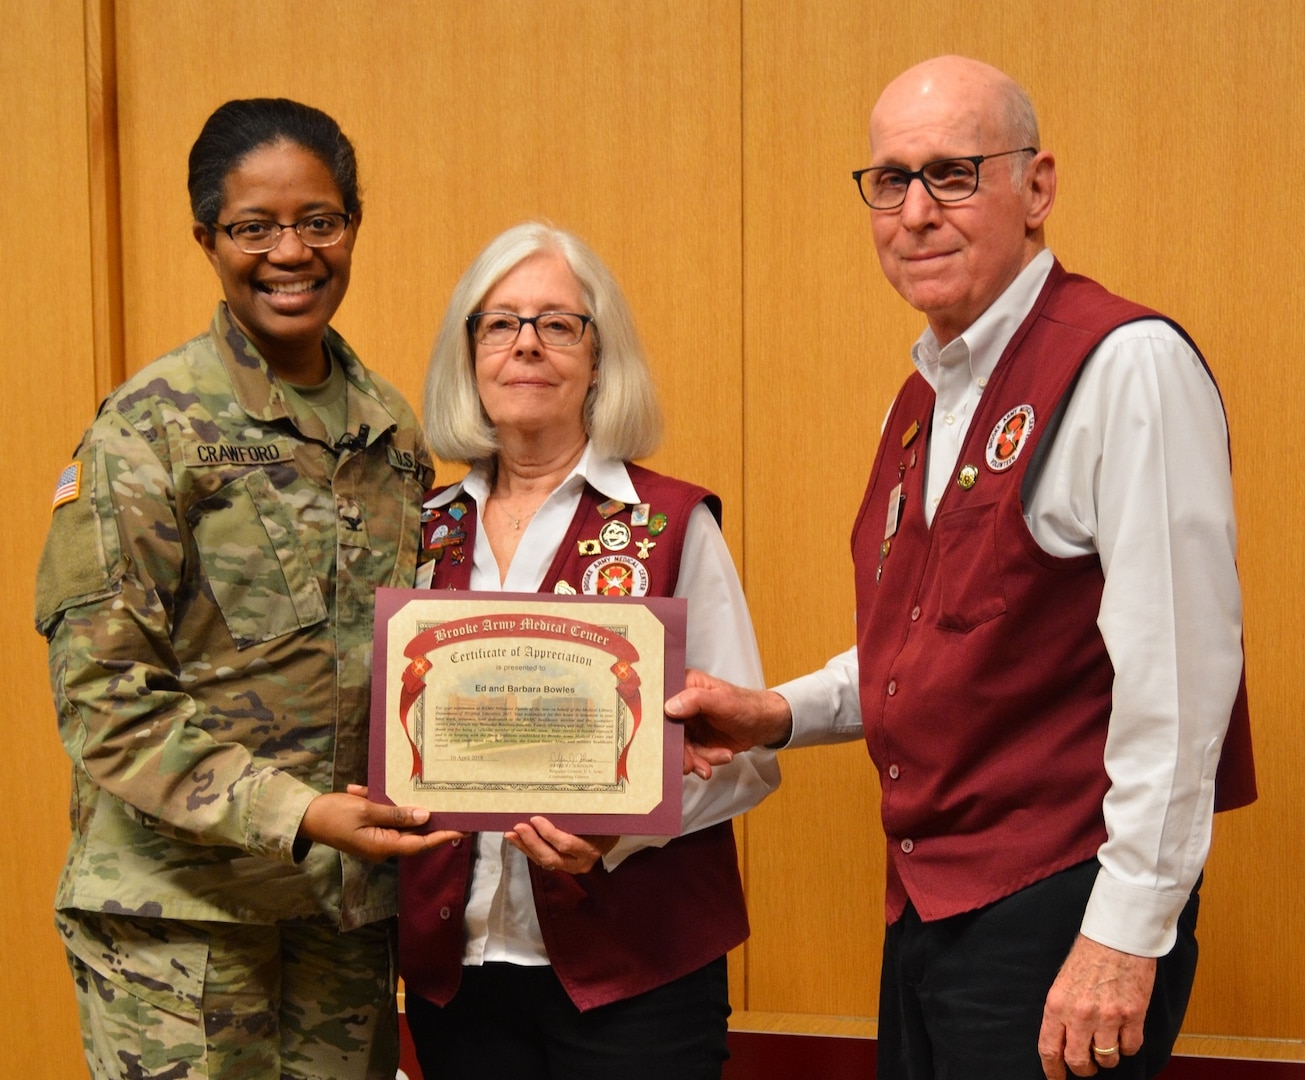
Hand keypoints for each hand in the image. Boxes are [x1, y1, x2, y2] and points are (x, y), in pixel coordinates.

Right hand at [296, 788, 463, 861]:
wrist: (302, 817)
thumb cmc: (333, 815)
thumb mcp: (366, 811)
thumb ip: (396, 814)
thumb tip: (425, 816)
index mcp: (383, 846)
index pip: (420, 844)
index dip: (442, 836)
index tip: (463, 829)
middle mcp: (382, 846)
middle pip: (413, 834)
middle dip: (428, 819)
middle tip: (451, 804)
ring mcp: (374, 838)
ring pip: (397, 821)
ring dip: (400, 805)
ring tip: (417, 789)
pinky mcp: (366, 828)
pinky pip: (381, 816)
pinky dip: (378, 801)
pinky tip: (365, 788)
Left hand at [505, 816, 617, 873]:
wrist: (610, 838)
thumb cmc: (603, 823)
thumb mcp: (596, 818)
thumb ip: (579, 814)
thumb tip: (556, 799)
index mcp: (590, 849)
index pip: (566, 844)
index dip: (549, 833)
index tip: (535, 819)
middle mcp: (580, 862)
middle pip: (551, 856)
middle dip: (532, 842)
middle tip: (518, 827)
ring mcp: (570, 867)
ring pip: (544, 861)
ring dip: (525, 847)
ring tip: (510, 834)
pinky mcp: (561, 866)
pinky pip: (542, 860)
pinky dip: (528, 850)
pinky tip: (517, 840)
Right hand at [665, 668, 792, 778]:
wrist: (763, 724)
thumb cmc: (746, 705)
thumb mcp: (722, 700)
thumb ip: (696, 700)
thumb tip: (669, 707)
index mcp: (684, 686)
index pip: (661, 703)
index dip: (658, 723)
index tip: (663, 741)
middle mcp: (682, 705)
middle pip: (668, 732)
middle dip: (681, 751)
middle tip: (690, 764)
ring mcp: (688, 725)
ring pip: (679, 748)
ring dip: (696, 760)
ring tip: (712, 762)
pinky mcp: (695, 741)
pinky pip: (692, 756)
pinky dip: (706, 761)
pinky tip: (723, 755)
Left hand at [1037, 935, 1155, 1077]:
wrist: (1117, 936)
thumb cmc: (1088, 955)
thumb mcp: (1063, 981)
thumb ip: (1062, 1011)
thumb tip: (1062, 1041)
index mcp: (1057, 1004)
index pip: (1050, 1049)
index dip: (1053, 1070)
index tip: (1056, 1079)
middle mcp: (1080, 1013)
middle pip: (1078, 1062)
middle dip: (1083, 1069)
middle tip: (1087, 1065)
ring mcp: (1108, 1016)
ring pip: (1106, 1058)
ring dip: (1106, 1057)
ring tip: (1107, 1044)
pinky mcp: (1133, 1015)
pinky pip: (1130, 1047)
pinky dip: (1127, 1046)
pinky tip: (1124, 1033)